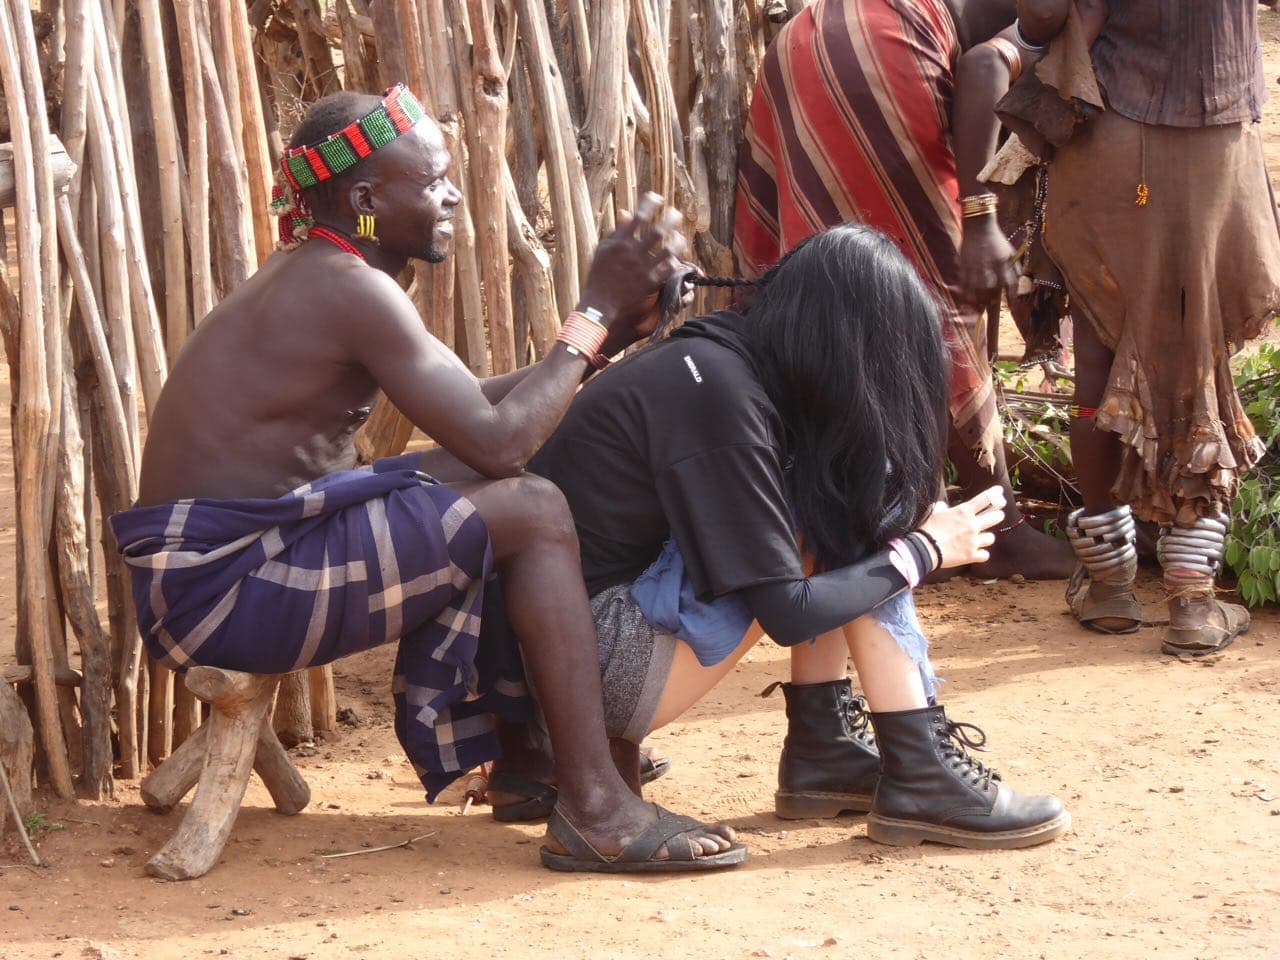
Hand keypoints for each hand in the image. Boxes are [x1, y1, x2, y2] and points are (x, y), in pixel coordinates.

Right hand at [581, 193, 687, 341]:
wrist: (600, 304)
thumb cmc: (599, 276)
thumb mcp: (603, 250)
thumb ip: (617, 232)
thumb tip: (626, 212)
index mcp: (620, 242)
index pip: (638, 217)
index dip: (649, 205)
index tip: (657, 197)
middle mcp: (633, 253)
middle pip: (657, 231)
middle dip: (670, 219)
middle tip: (677, 213)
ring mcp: (643, 268)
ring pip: (667, 250)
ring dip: (677, 241)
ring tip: (680, 236)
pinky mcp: (650, 283)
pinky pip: (668, 269)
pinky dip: (674, 262)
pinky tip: (677, 258)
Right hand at [917, 486, 1006, 567]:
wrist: (924, 549)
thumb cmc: (926, 528)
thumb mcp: (934, 512)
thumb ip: (942, 508)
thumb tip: (944, 507)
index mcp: (963, 511)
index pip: (985, 498)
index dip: (995, 493)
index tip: (999, 492)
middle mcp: (972, 525)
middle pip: (996, 517)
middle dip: (998, 515)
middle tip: (996, 515)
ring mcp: (973, 541)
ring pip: (991, 537)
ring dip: (986, 537)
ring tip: (981, 537)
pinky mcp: (971, 555)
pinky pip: (985, 555)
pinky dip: (981, 554)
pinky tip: (976, 552)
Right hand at [958, 216, 1018, 306]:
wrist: (979, 227)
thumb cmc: (997, 240)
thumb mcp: (1010, 252)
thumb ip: (1015, 268)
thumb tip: (1018, 283)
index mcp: (1003, 263)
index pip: (1010, 284)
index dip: (1012, 297)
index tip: (1012, 307)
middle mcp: (989, 266)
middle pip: (990, 289)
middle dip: (992, 300)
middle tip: (992, 305)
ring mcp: (975, 267)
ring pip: (976, 288)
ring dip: (978, 299)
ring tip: (979, 305)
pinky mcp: (964, 266)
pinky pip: (964, 284)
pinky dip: (965, 293)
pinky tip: (966, 298)